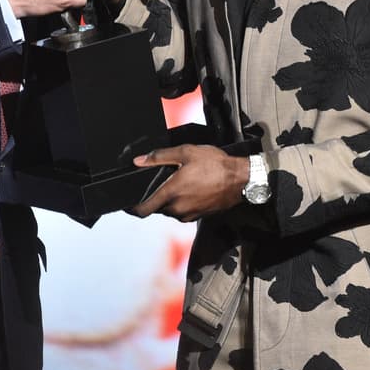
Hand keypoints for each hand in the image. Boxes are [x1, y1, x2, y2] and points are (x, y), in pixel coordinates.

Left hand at [131, 145, 247, 221]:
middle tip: (164, 181)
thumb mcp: (186, 152)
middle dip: (156, 196)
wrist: (241, 179)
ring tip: (181, 182)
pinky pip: (183, 211)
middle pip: (157, 207)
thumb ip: (159, 157)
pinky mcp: (198, 216)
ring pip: (170, 209)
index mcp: (171, 194)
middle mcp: (177, 209)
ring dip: (170, 200)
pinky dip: (182, 202)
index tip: (128, 203)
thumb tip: (139, 161)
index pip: (143, 210)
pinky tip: (192, 188)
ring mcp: (189, 214)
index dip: (132, 207)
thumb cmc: (216, 165)